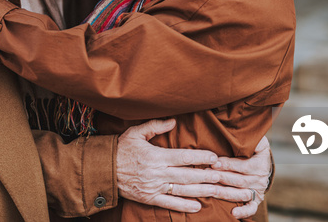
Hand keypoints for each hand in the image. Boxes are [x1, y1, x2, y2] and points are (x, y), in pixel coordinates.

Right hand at [116, 119, 261, 213]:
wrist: (104, 170)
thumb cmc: (121, 148)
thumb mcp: (136, 132)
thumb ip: (155, 126)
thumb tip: (174, 121)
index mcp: (155, 156)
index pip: (182, 157)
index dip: (200, 157)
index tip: (214, 157)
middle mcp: (157, 173)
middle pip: (187, 176)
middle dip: (206, 175)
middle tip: (223, 175)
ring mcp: (154, 188)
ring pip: (182, 191)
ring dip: (201, 191)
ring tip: (217, 189)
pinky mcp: (150, 199)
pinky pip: (170, 204)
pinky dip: (184, 206)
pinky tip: (198, 206)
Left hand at [212, 136, 271, 218]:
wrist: (262, 163)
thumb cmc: (254, 148)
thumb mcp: (256, 140)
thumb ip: (250, 138)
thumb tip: (245, 133)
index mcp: (260, 164)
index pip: (242, 166)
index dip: (228, 165)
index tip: (214, 163)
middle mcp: (260, 179)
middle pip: (239, 181)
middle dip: (221, 178)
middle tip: (206, 174)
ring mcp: (257, 190)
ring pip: (240, 194)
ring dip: (224, 192)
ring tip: (211, 190)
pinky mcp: (255, 200)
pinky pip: (251, 208)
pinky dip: (243, 212)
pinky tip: (233, 213)